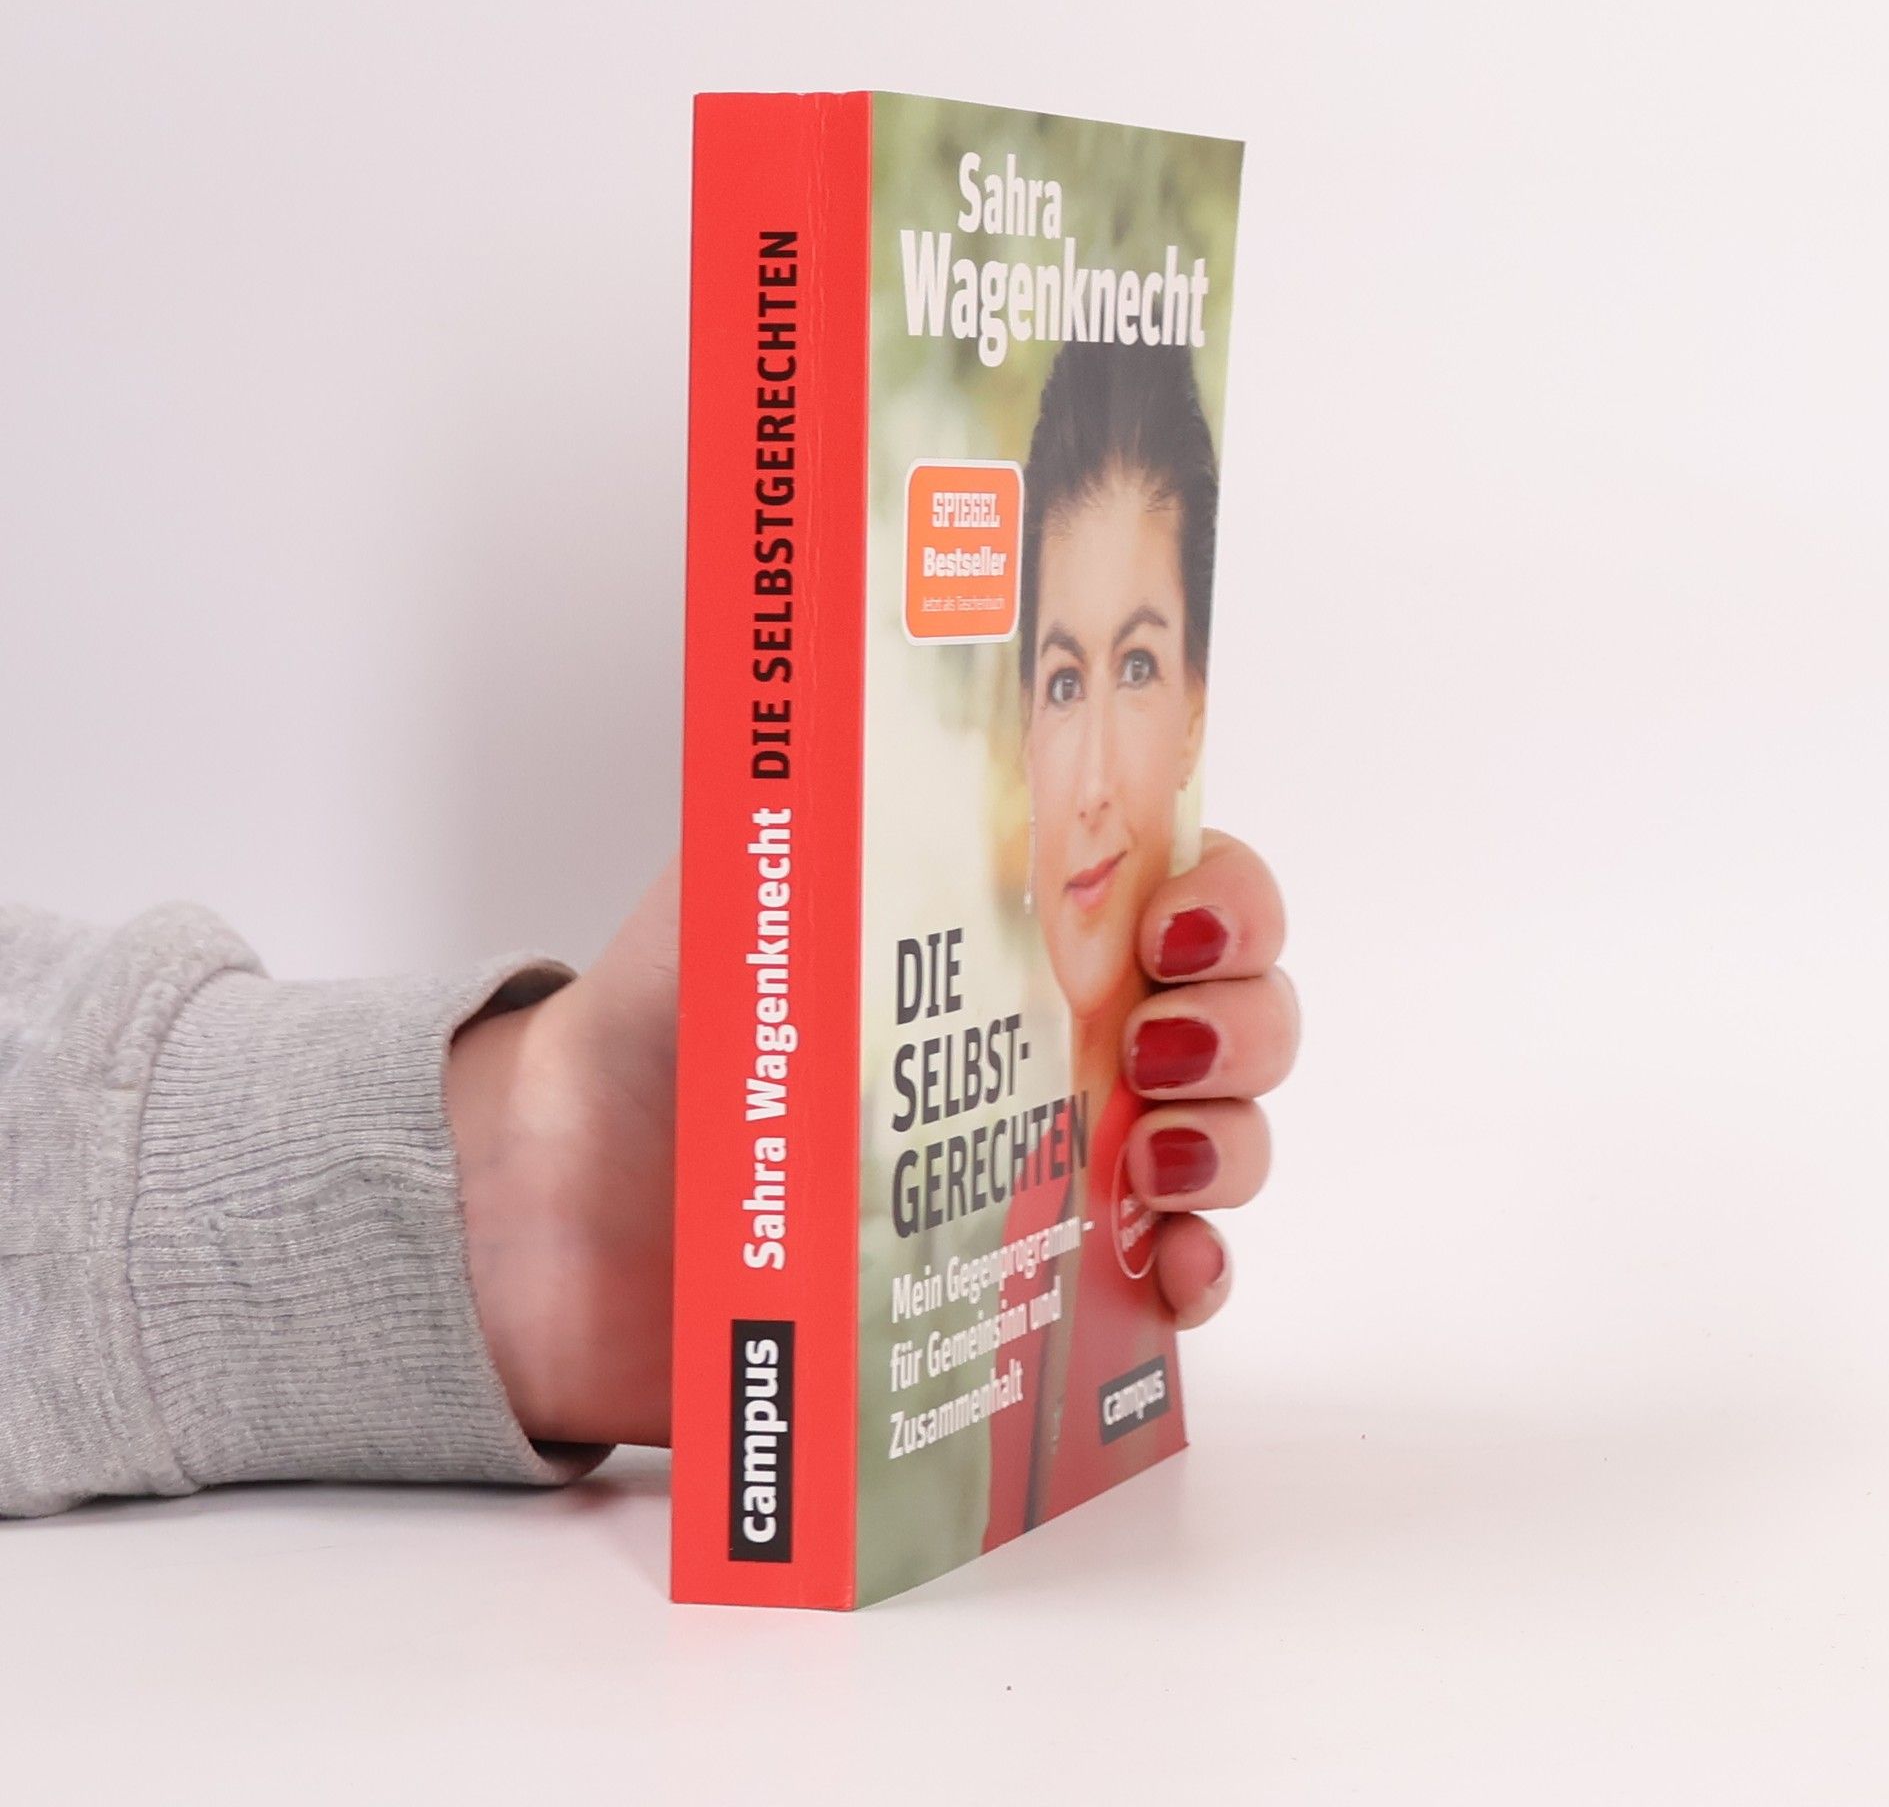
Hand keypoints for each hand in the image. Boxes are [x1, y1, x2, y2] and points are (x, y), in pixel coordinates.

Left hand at [447, 829, 1300, 1446]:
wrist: (575, 1204)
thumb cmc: (662, 1024)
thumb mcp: (750, 873)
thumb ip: (831, 788)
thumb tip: (885, 685)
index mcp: (1021, 921)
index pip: (1190, 883)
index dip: (1228, 901)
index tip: (1175, 928)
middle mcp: (1063, 1031)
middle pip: (1239, 1010)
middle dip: (1241, 1023)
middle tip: (1155, 1046)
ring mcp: (1063, 1154)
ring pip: (1228, 1137)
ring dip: (1231, 1144)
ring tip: (1151, 1162)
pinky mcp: (1038, 1272)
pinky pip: (1172, 1275)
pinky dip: (1200, 1274)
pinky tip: (1171, 1274)